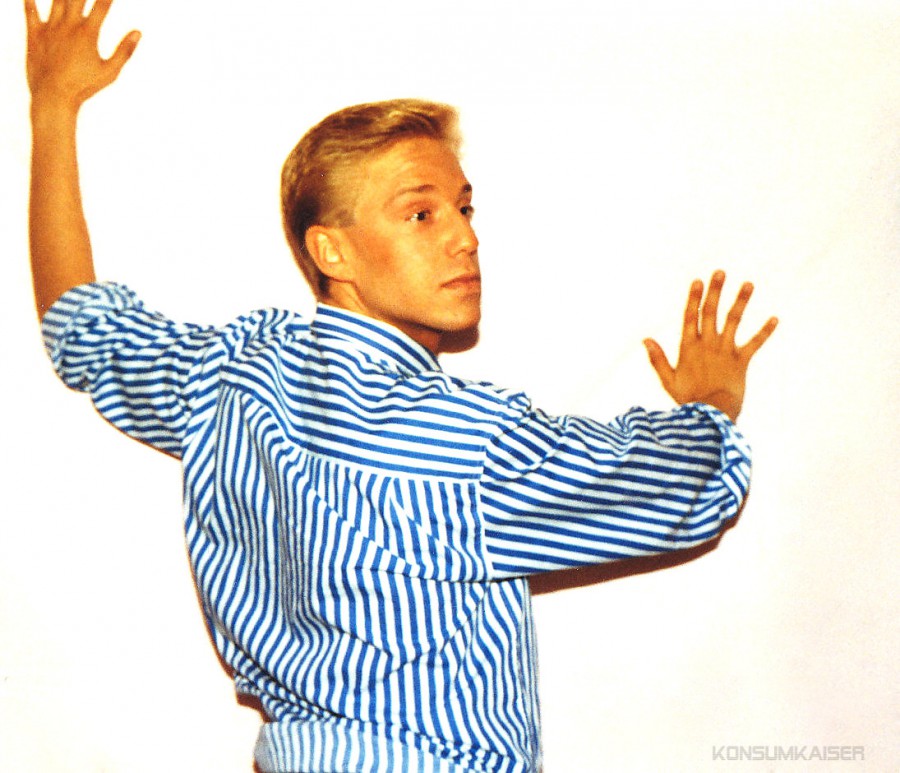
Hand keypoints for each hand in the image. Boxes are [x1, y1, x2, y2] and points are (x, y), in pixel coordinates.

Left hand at [25, 0, 139, 109]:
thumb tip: (138, 32)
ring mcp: (50, 28)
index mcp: (88, 33)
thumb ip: (125, 51)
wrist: (53, 96)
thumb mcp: (110, 72)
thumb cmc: (84, 87)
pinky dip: (30, 0)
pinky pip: (30, 11)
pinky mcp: (34, 34)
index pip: (102, 5)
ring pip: (57, 0)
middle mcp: (68, 25)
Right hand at [643, 270, 777, 421]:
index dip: (694, 298)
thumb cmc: (689, 399)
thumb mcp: (668, 380)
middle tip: (720, 272)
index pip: (691, 317)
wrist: (713, 413)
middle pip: (711, 312)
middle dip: (715, 291)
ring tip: (749, 284)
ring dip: (741, 302)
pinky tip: (775, 319)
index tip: (697, 281)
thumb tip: (645, 340)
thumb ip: (658, 359)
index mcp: (689, 347)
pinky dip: (765, 331)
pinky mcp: (742, 361)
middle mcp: (708, 344)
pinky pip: (755, 343)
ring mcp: (726, 350)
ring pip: (734, 321)